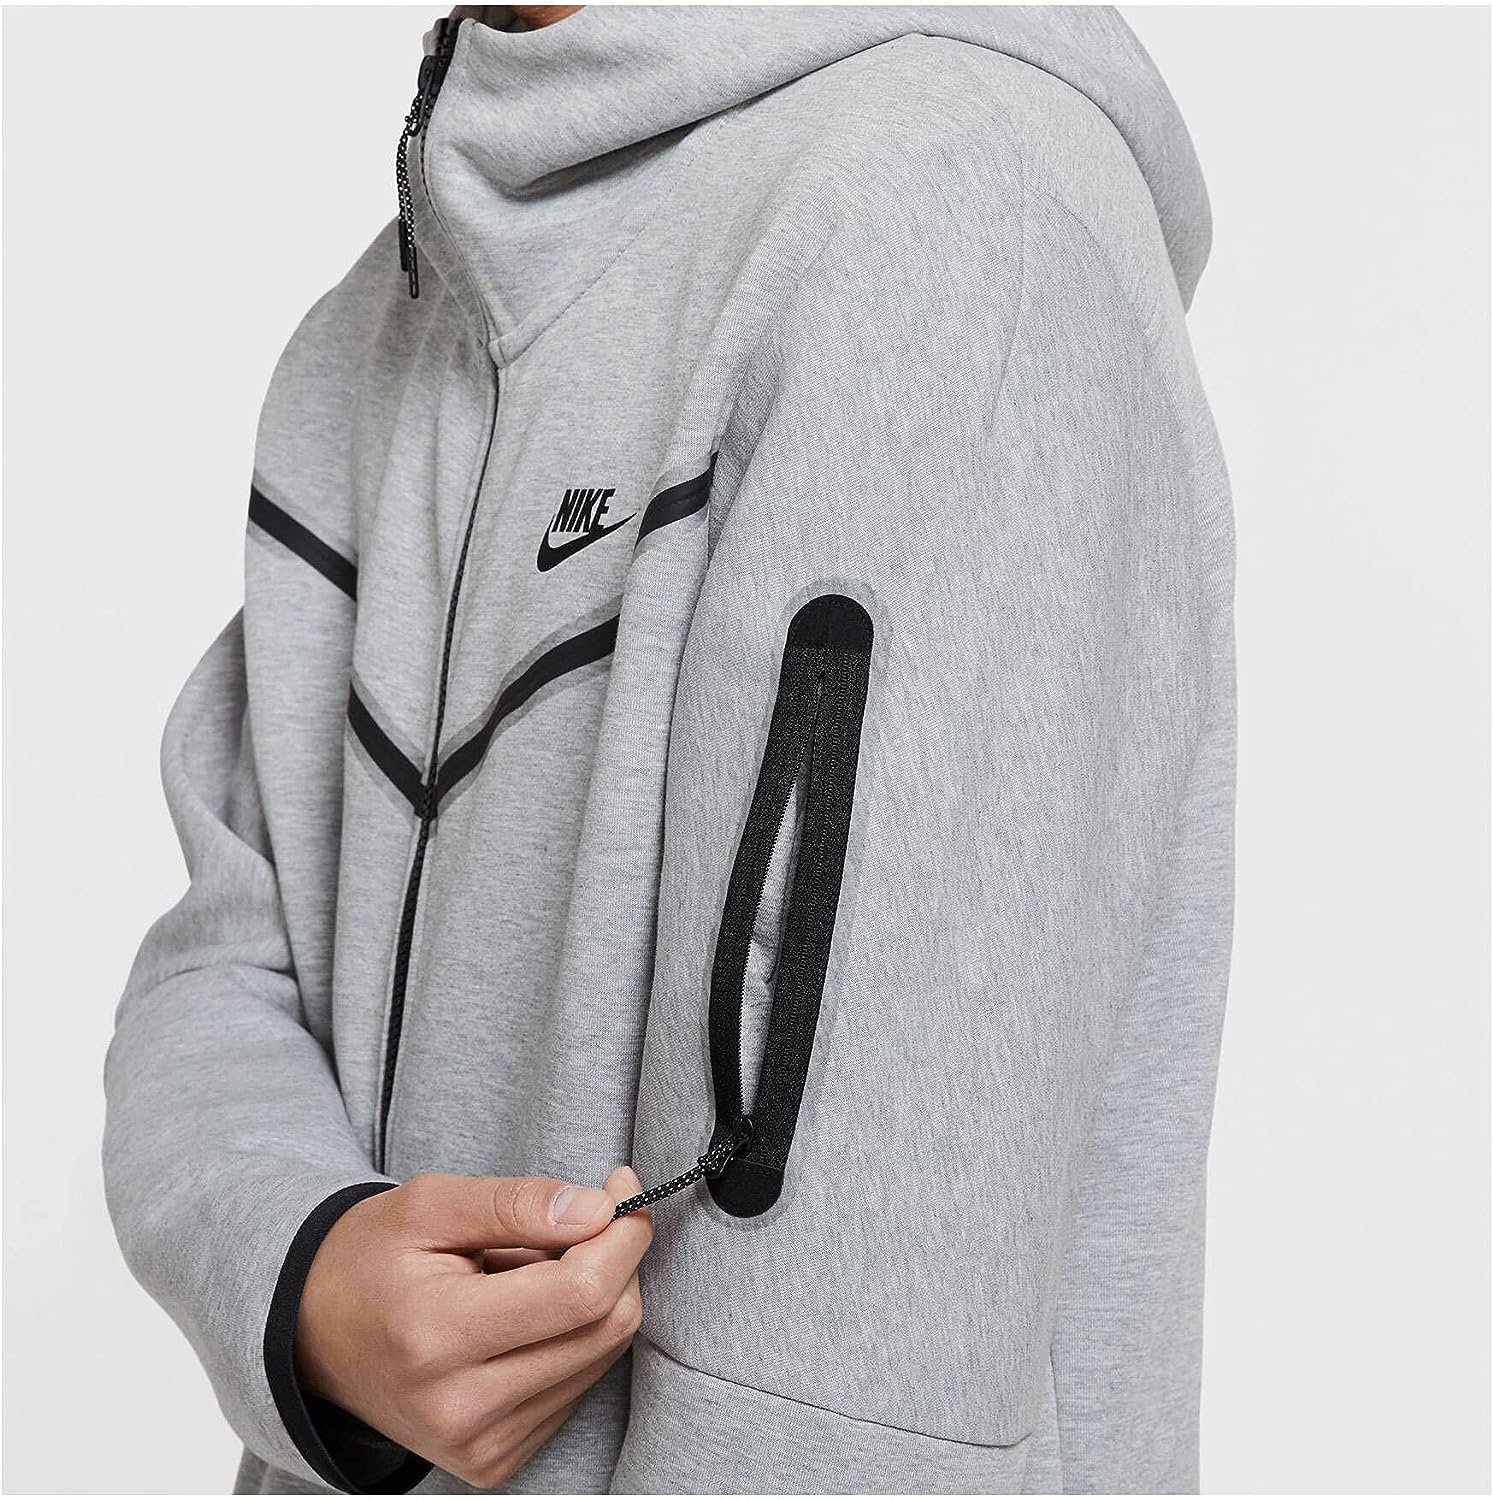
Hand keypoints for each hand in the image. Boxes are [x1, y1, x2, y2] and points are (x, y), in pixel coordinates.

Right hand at [295, 1166, 650, 1487]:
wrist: (312, 1333)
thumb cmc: (370, 1257)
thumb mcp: (431, 1204)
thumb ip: (517, 1202)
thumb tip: (599, 1209)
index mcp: (437, 1337)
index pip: (579, 1293)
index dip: (621, 1234)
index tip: (622, 1188)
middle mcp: (461, 1408)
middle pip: (603, 1328)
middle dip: (619, 1258)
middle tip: (595, 1213)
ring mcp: (479, 1446)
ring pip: (600, 1357)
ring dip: (596, 1296)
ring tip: (537, 1265)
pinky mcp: (494, 1461)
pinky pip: (578, 1387)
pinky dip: (574, 1335)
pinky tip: (529, 1310)